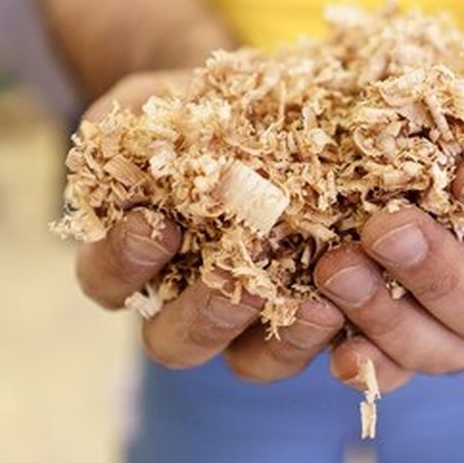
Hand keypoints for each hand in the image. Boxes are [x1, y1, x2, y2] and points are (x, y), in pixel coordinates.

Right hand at [73, 72, 345, 380]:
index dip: (125, 261)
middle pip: (177, 342)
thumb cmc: (192, 108)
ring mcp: (247, 318)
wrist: (266, 108)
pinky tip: (354, 301)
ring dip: (280, 341)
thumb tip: (134, 135)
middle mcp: (182, 304)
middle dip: (206, 315)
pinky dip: (335, 333)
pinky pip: (315, 344)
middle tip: (241, 281)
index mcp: (129, 260)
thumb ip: (132, 124)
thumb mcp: (153, 102)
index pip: (109, 279)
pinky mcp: (306, 313)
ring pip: (249, 360)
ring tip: (316, 304)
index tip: (155, 226)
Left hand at [314, 85, 463, 391]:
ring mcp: (463, 330)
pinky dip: (364, 363)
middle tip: (388, 228)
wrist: (456, 116)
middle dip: (438, 272)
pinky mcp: (408, 344)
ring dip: (386, 315)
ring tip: (337, 268)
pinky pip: (391, 369)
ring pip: (441, 349)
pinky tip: (332, 341)